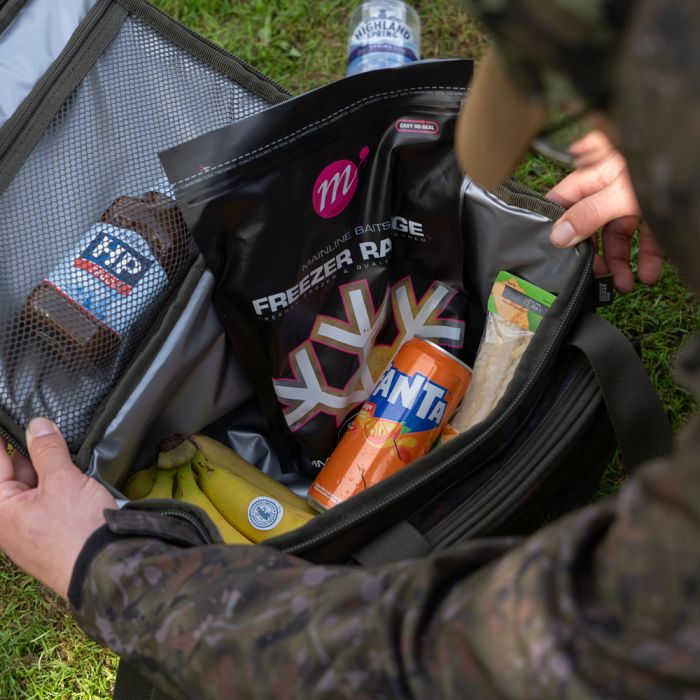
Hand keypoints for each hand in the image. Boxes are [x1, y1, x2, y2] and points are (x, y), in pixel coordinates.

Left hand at [0, 418, 115, 599]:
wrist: (105, 571)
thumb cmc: (77, 528)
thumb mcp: (63, 480)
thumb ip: (47, 451)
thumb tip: (36, 425)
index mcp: (0, 507)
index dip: (6, 439)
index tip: (13, 421)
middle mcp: (7, 521)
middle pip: (13, 473)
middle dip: (30, 452)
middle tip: (47, 428)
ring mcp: (27, 531)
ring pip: (32, 488)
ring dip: (47, 470)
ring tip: (64, 451)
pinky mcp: (47, 537)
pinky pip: (46, 504)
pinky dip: (56, 487)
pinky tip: (74, 477)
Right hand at [546, 130, 663, 292]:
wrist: (699, 161)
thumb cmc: (662, 164)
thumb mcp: (621, 192)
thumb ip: (589, 213)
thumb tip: (558, 236)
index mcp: (594, 174)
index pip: (563, 201)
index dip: (556, 226)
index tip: (555, 253)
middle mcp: (610, 186)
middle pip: (590, 224)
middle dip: (594, 253)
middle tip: (595, 274)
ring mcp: (632, 198)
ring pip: (618, 234)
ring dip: (620, 262)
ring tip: (625, 284)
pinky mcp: (654, 209)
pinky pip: (645, 237)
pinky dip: (646, 257)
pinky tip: (647, 274)